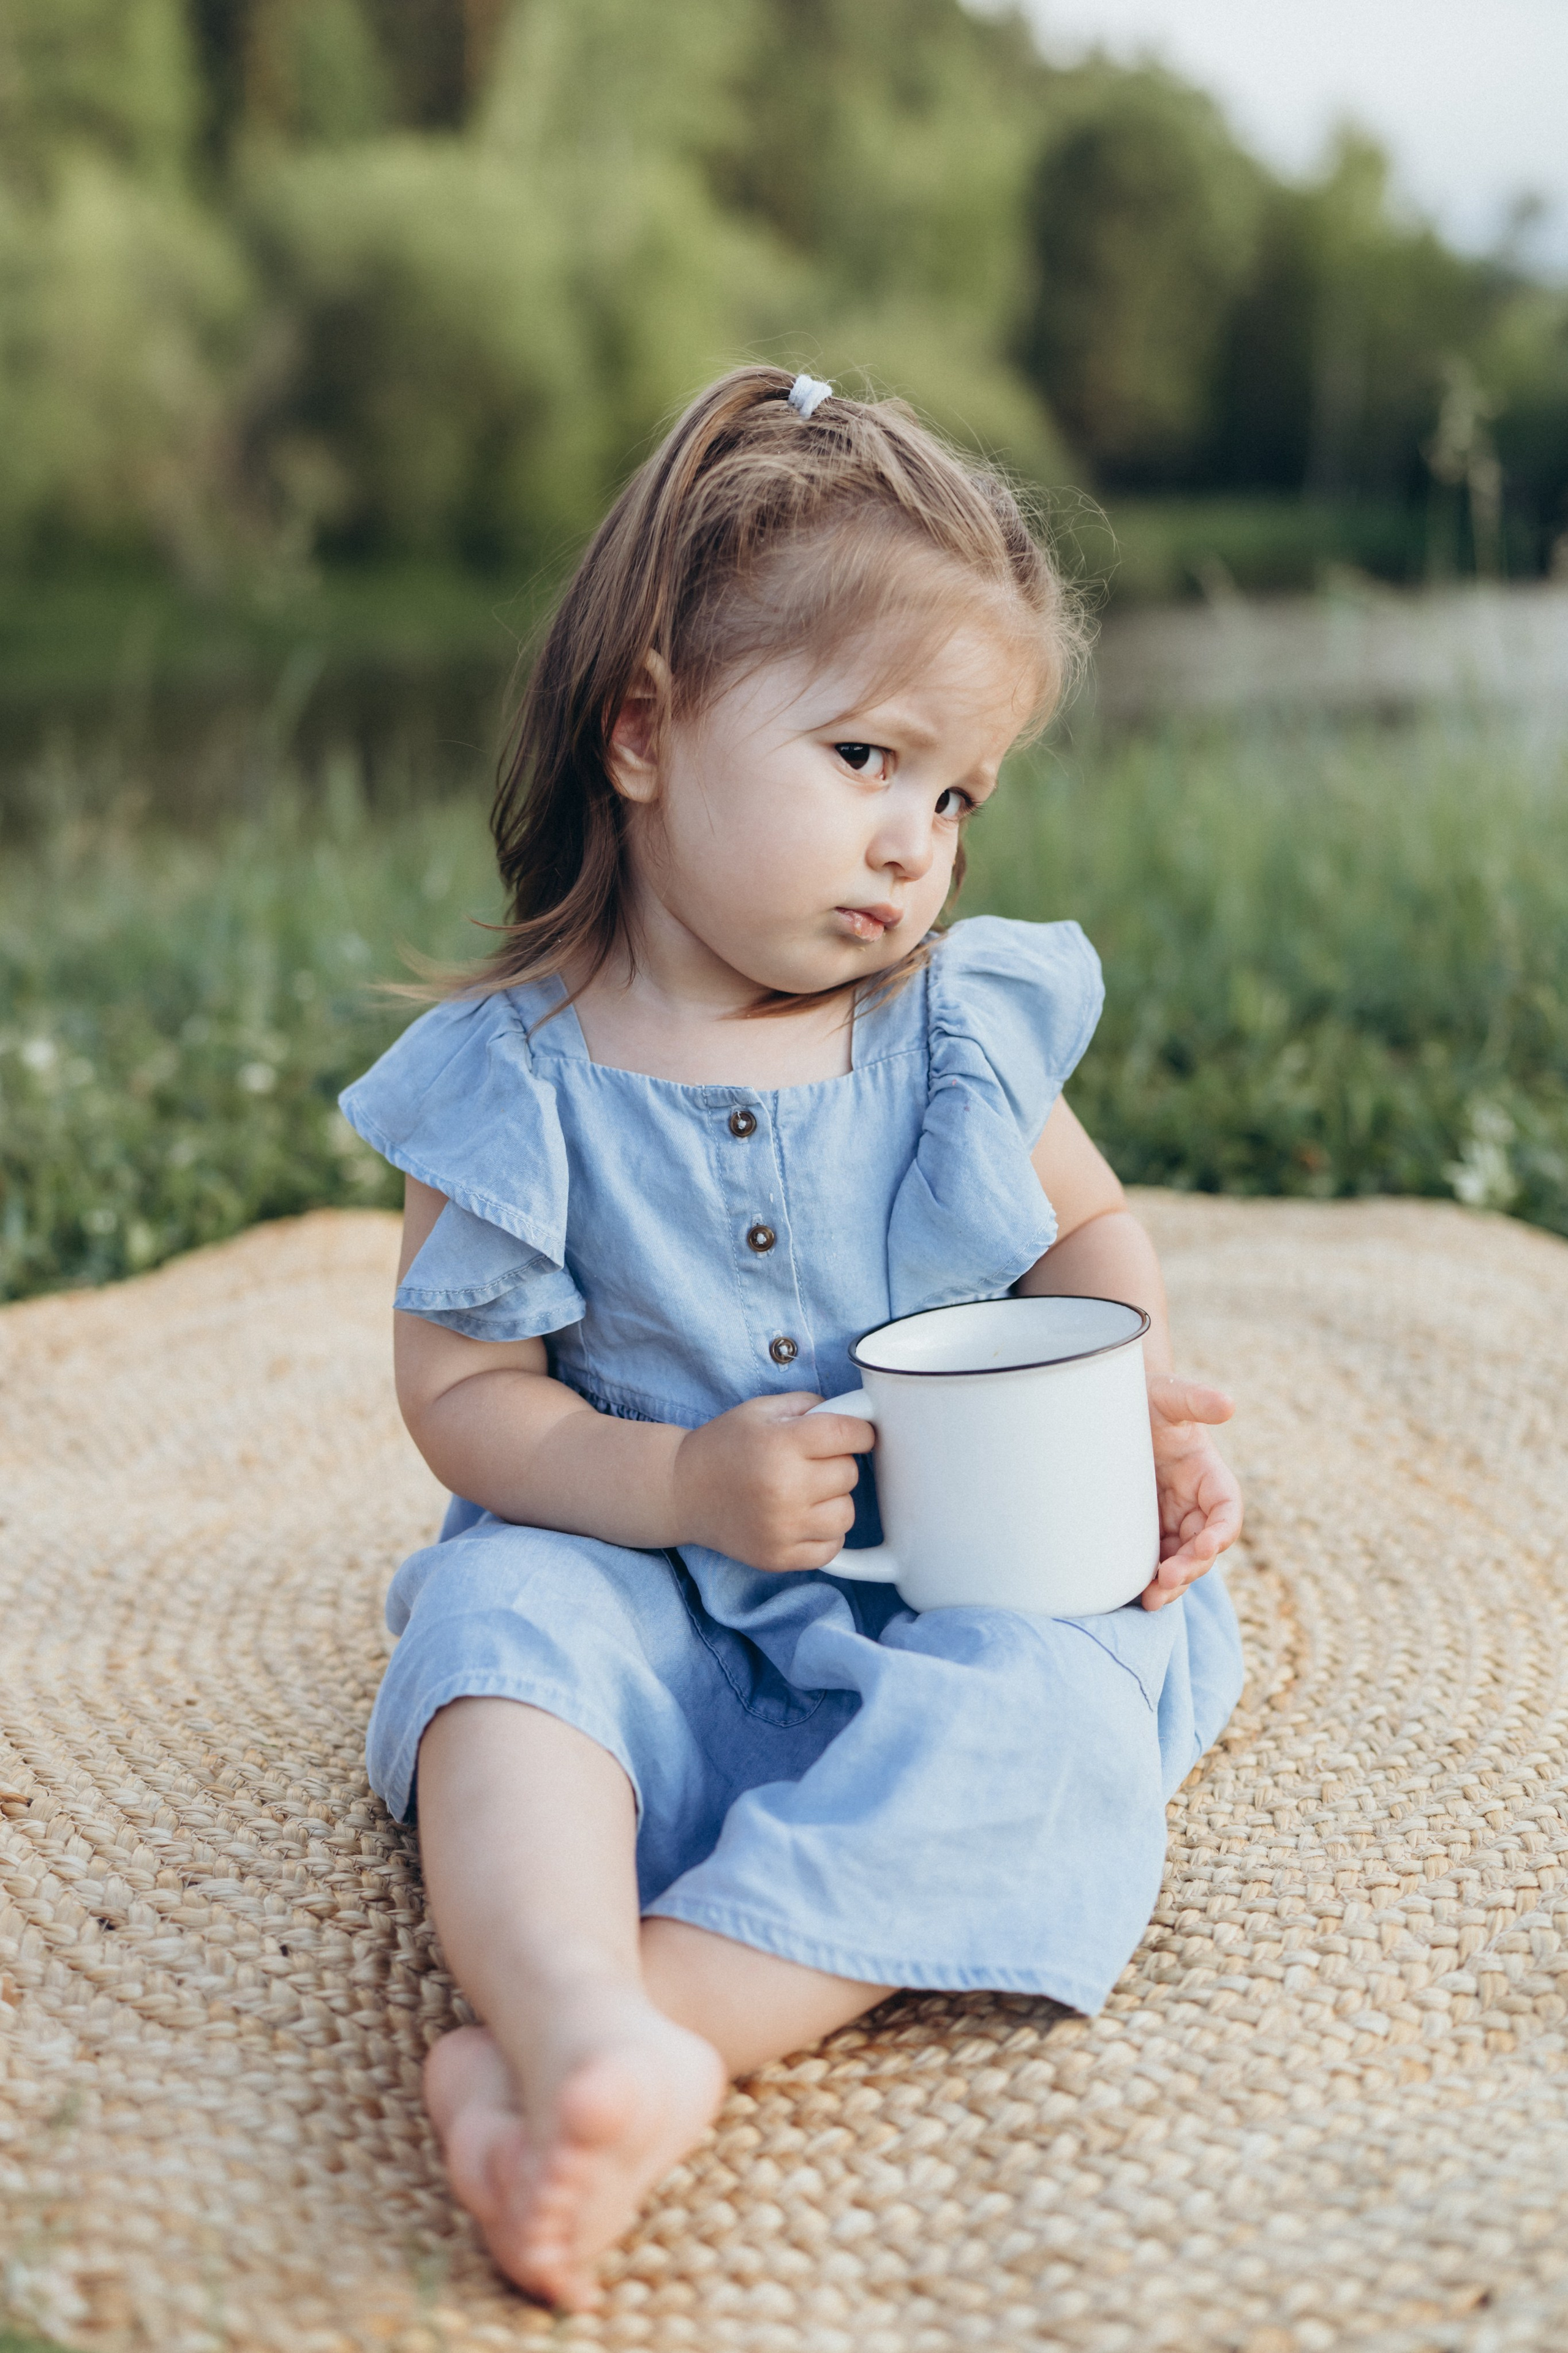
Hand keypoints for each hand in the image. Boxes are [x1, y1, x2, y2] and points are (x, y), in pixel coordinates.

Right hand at [672, 1394, 874, 1571]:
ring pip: (847, 1513)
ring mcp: (782, 1529)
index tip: (855, 1434)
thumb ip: (812, 1406)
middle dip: (837, 1463)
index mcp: (780, 1444)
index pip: (849, 1434)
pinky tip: (801, 1517)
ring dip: (834, 1500)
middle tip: (811, 1462)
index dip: (860, 1431)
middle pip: (850, 1474)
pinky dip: (824, 1532)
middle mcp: (784, 1488)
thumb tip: (858, 1415)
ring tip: (805, 1491)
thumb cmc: (725, 1445)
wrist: (681, 1490)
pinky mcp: (779, 1558)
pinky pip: (832, 1546)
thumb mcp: (762, 1410)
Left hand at [1141, 1373, 1242, 1611]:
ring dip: (1172, 1584)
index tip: (1207, 1545)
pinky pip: (1153, 1561)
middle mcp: (1194, 1504)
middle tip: (1166, 1579)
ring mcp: (1170, 1520)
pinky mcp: (1145, 1529)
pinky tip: (1133, 1596)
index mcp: (1208, 1476)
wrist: (1111, 1405)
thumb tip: (1228, 1405)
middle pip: (1204, 1547)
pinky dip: (1149, 1581)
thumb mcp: (1169, 1394)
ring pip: (1180, 1562)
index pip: (1226, 1512)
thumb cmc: (1148, 1397)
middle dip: (1191, 1566)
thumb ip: (1196, 1399)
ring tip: (1151, 1599)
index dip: (1221, 1532)